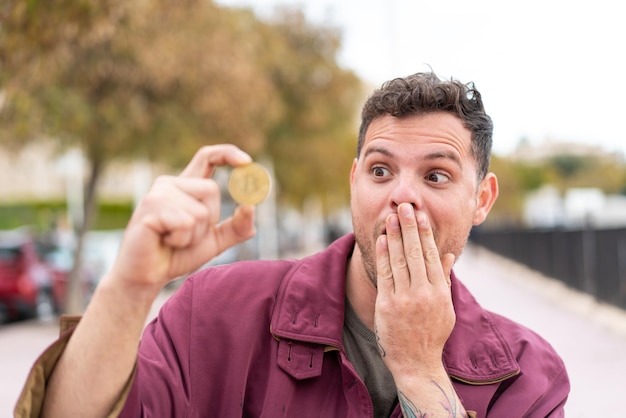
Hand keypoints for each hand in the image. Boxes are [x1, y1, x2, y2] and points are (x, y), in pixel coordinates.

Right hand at [108, 144, 256, 292]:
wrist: (147, 276)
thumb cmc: (177, 255)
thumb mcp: (215, 241)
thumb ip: (237, 226)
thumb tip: (251, 207)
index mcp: (186, 186)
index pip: (207, 157)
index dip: (228, 153)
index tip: (247, 161)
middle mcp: (170, 184)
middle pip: (211, 189)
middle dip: (209, 220)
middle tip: (187, 236)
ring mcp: (158, 193)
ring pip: (199, 211)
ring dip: (193, 235)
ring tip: (173, 240)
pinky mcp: (149, 206)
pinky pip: (185, 223)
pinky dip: (182, 239)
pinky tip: (164, 241)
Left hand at [374, 202, 455, 377]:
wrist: (416, 363)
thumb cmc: (432, 334)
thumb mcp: (445, 307)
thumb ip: (444, 278)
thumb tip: (448, 254)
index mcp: (439, 291)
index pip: (431, 255)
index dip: (425, 233)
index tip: (421, 215)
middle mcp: (423, 293)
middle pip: (415, 253)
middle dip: (409, 227)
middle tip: (405, 207)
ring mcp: (404, 299)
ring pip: (399, 261)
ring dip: (394, 237)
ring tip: (391, 217)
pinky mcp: (387, 305)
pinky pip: (385, 275)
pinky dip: (383, 256)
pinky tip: (381, 240)